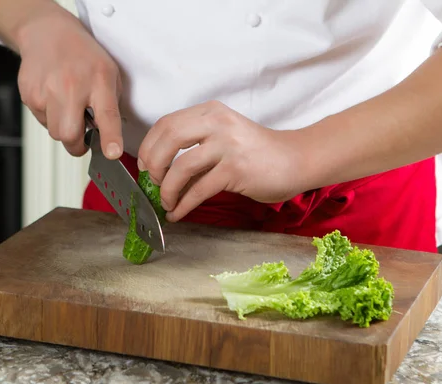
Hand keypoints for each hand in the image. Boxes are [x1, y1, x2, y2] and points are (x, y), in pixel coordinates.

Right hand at [16, 3, 122, 158]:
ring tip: (68, 108)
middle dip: (77, 145)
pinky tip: (54, 99)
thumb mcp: (109, 74)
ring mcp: (46, 90)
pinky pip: (42, 122)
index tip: (112, 153)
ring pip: (54, 132)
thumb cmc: (82, 56)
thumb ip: (110, 105)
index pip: (106, 115)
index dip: (110, 137)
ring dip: (63, 129)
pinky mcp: (29, 95)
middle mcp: (71, 86)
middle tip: (83, 138)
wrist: (47, 33)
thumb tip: (107, 137)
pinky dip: (49, 117)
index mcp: (99, 81)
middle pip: (70, 135)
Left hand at [137, 101, 306, 221]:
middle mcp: (217, 123)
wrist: (297, 160)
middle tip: (152, 182)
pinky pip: (199, 190)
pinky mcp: (236, 170)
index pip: (166, 123)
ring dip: (167, 190)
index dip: (149, 145)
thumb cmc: (258, 151)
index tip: (144, 164)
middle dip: (152, 164)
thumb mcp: (224, 135)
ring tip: (166, 203)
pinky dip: (183, 205)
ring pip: (181, 168)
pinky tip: (177, 214)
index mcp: (210, 112)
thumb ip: (196, 143)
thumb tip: (160, 168)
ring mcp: (228, 145)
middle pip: (168, 139)